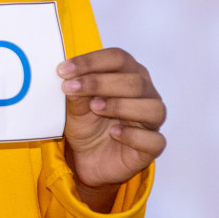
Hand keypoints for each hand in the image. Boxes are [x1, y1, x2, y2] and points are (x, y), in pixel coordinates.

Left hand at [57, 47, 165, 211]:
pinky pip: (154, 140)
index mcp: (129, 74)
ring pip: (151, 107)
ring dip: (120, 106)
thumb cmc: (87, 124)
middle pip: (134, 81)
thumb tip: (71, 79)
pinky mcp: (153, 146)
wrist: (86, 159)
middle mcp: (145, 93)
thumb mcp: (76, 107)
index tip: (64, 70)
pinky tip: (114, 132)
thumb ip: (77, 93)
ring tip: (94, 108)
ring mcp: (152, 120)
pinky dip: (133, 135)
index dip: (91, 61)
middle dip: (100, 82)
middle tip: (72, 88)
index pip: (118, 58)